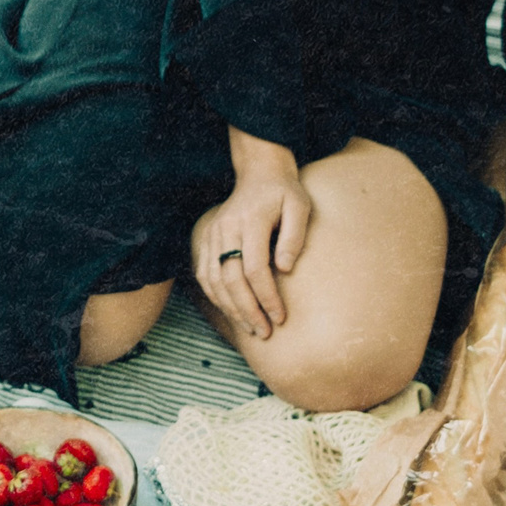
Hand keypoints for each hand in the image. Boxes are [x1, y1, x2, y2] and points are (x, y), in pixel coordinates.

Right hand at [192, 149, 312, 339]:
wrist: (259, 173)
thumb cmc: (285, 193)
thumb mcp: (300, 207)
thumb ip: (294, 237)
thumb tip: (285, 269)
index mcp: (251, 220)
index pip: (254, 268)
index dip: (267, 297)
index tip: (280, 317)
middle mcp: (226, 227)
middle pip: (230, 278)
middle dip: (247, 310)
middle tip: (264, 332)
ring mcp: (212, 233)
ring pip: (214, 279)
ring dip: (230, 308)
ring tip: (250, 328)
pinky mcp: (206, 238)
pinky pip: (204, 274)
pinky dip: (215, 296)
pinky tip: (231, 311)